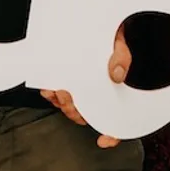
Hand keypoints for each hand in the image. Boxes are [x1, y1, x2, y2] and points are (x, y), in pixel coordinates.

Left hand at [40, 25, 131, 147]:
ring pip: (72, 108)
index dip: (113, 136)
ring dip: (61, 104)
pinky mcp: (70, 84)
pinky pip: (59, 96)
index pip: (119, 122)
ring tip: (55, 90)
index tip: (104, 140)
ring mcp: (83, 92)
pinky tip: (48, 89)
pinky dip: (52, 96)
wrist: (101, 30)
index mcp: (115, 95)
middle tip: (66, 94)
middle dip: (73, 110)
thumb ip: (121, 58)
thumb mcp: (120, 47)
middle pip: (87, 115)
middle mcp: (98, 98)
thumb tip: (116, 74)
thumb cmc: (112, 42)